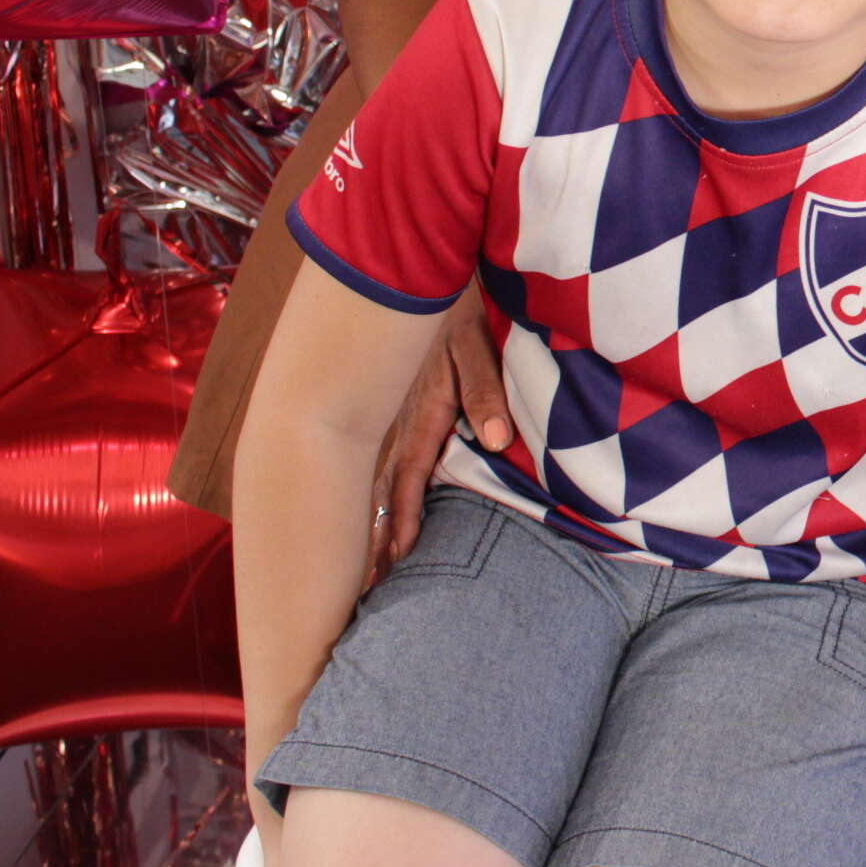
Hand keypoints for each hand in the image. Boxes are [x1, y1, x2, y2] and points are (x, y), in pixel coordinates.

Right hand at [367, 289, 507, 577]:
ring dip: (374, 523)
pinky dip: (381, 497)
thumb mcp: (478, 349)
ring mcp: (398, 420)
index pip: (410, 479)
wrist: (431, 280)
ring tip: (367, 569)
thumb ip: (486, 393)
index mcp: (422, 415)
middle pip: (385, 492)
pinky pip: (386, 464)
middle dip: (376, 538)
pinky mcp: (404, 413)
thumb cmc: (463, 318)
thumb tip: (499, 440)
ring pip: (381, 483)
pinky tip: (378, 518)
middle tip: (367, 586)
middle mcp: (403, 424)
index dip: (405, 519)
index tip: (398, 558)